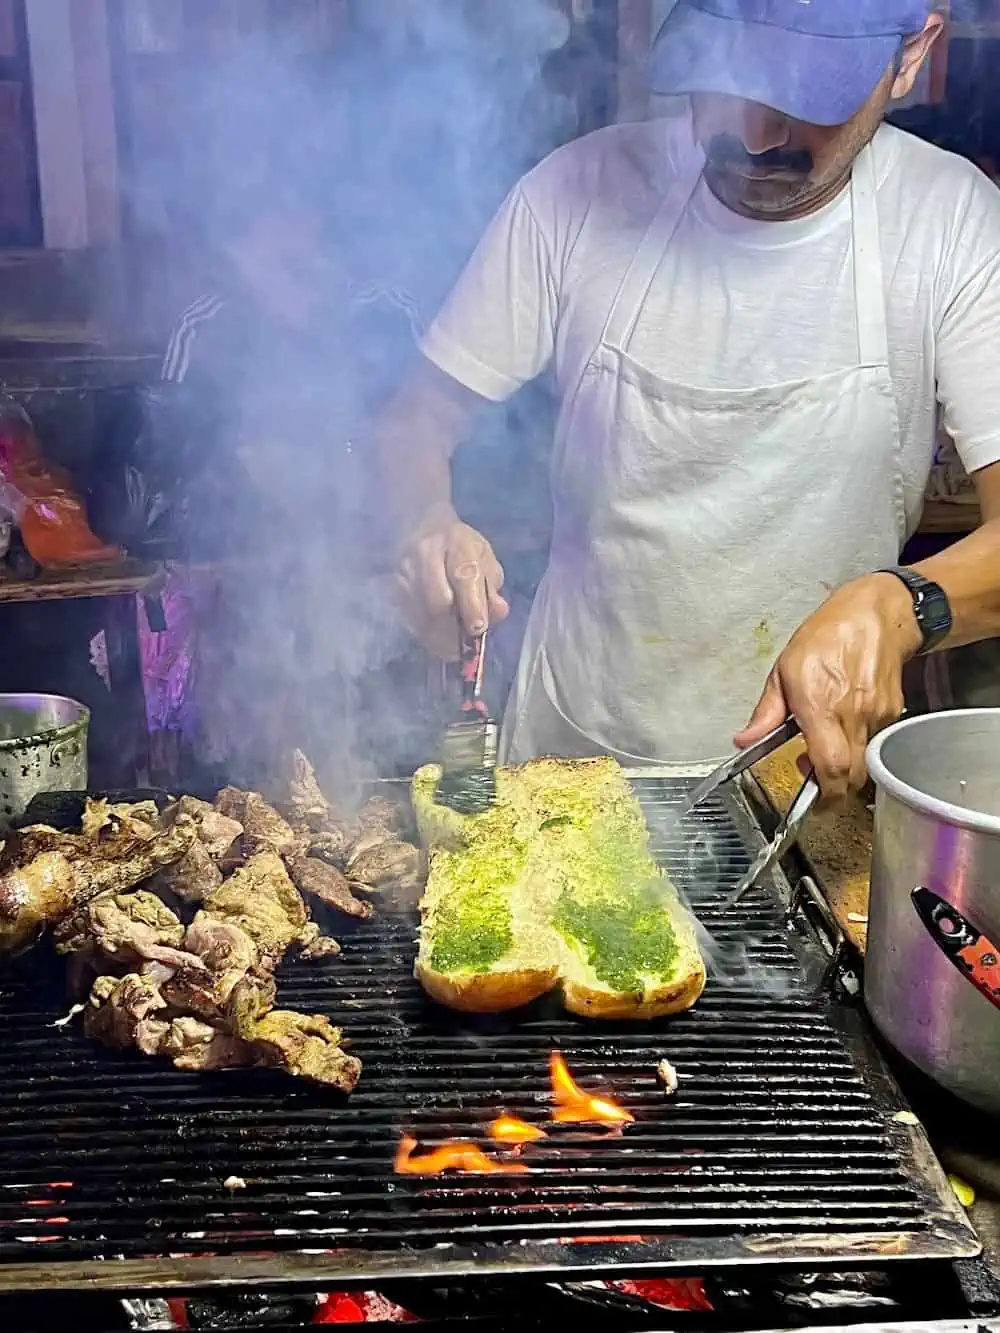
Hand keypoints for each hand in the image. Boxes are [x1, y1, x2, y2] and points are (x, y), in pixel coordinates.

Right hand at [394, 517, 509, 659]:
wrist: (422, 529)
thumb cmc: (461, 549)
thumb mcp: (485, 561)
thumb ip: (491, 588)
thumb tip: (498, 612)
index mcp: (457, 543)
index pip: (464, 577)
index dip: (472, 607)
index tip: (477, 629)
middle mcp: (426, 554)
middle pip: (438, 601)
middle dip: (454, 626)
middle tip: (465, 640)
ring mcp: (404, 570)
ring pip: (422, 614)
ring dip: (440, 635)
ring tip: (453, 642)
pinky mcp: (392, 586)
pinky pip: (408, 619)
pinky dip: (425, 633)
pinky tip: (436, 635)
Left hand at [735, 574, 922, 800]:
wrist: (876, 615)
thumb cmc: (826, 636)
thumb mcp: (783, 670)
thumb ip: (766, 713)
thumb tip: (744, 740)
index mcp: (820, 705)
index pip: (830, 766)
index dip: (824, 793)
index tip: (812, 804)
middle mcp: (852, 715)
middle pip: (852, 775)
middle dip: (834, 789)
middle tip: (813, 778)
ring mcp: (876, 715)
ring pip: (865, 761)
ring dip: (846, 767)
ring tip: (826, 745)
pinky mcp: (892, 712)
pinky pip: (875, 742)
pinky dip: (860, 746)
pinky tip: (844, 726)